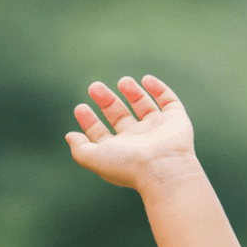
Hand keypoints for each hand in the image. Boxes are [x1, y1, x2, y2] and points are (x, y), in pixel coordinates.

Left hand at [65, 74, 200, 196]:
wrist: (163, 166)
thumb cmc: (127, 164)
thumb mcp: (94, 157)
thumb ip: (80, 148)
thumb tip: (69, 136)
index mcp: (119, 151)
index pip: (101, 134)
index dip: (89, 122)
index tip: (80, 107)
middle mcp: (138, 141)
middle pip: (119, 117)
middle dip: (106, 101)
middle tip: (94, 86)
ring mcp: (157, 130)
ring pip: (144, 107)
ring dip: (132, 92)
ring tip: (122, 81)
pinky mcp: (176, 120)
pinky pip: (169, 101)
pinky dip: (159, 89)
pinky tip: (146, 79)